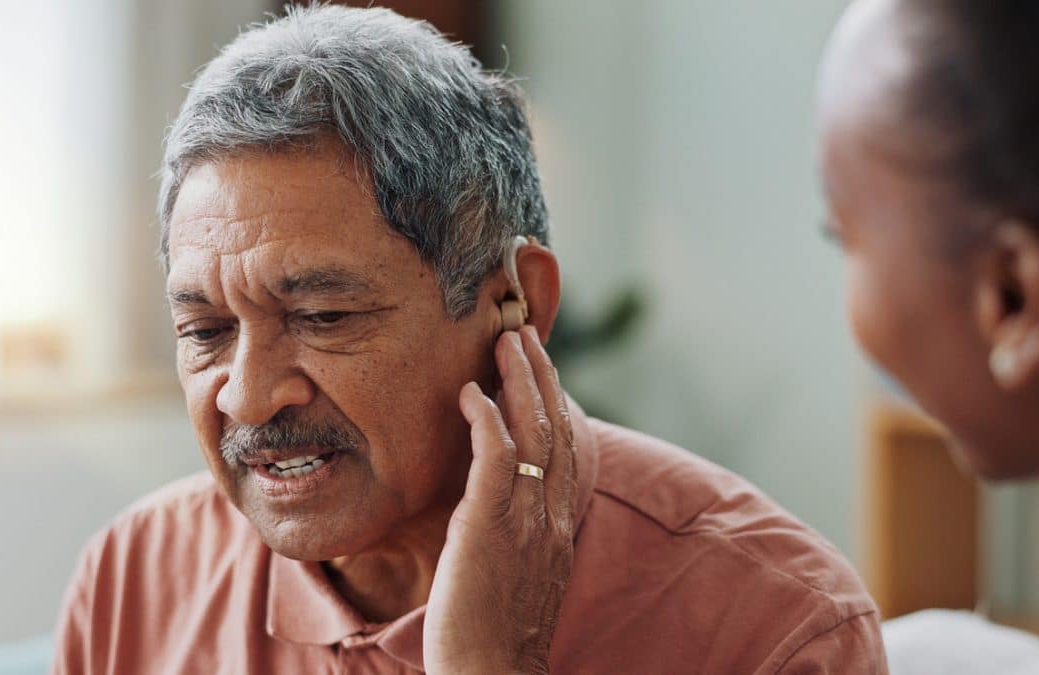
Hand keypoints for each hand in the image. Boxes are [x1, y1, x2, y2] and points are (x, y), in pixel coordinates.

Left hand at [423, 326, 577, 674]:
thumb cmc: (491, 634)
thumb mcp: (515, 573)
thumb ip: (514, 531)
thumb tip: (493, 502)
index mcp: (558, 526)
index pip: (565, 449)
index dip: (555, 402)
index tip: (540, 368)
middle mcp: (552, 516)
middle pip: (557, 428)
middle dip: (542, 375)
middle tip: (525, 333)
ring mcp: (526, 520)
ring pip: (534, 432)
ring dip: (520, 380)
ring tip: (506, 342)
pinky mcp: (492, 526)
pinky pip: (498, 457)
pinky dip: (487, 418)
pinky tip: (472, 393)